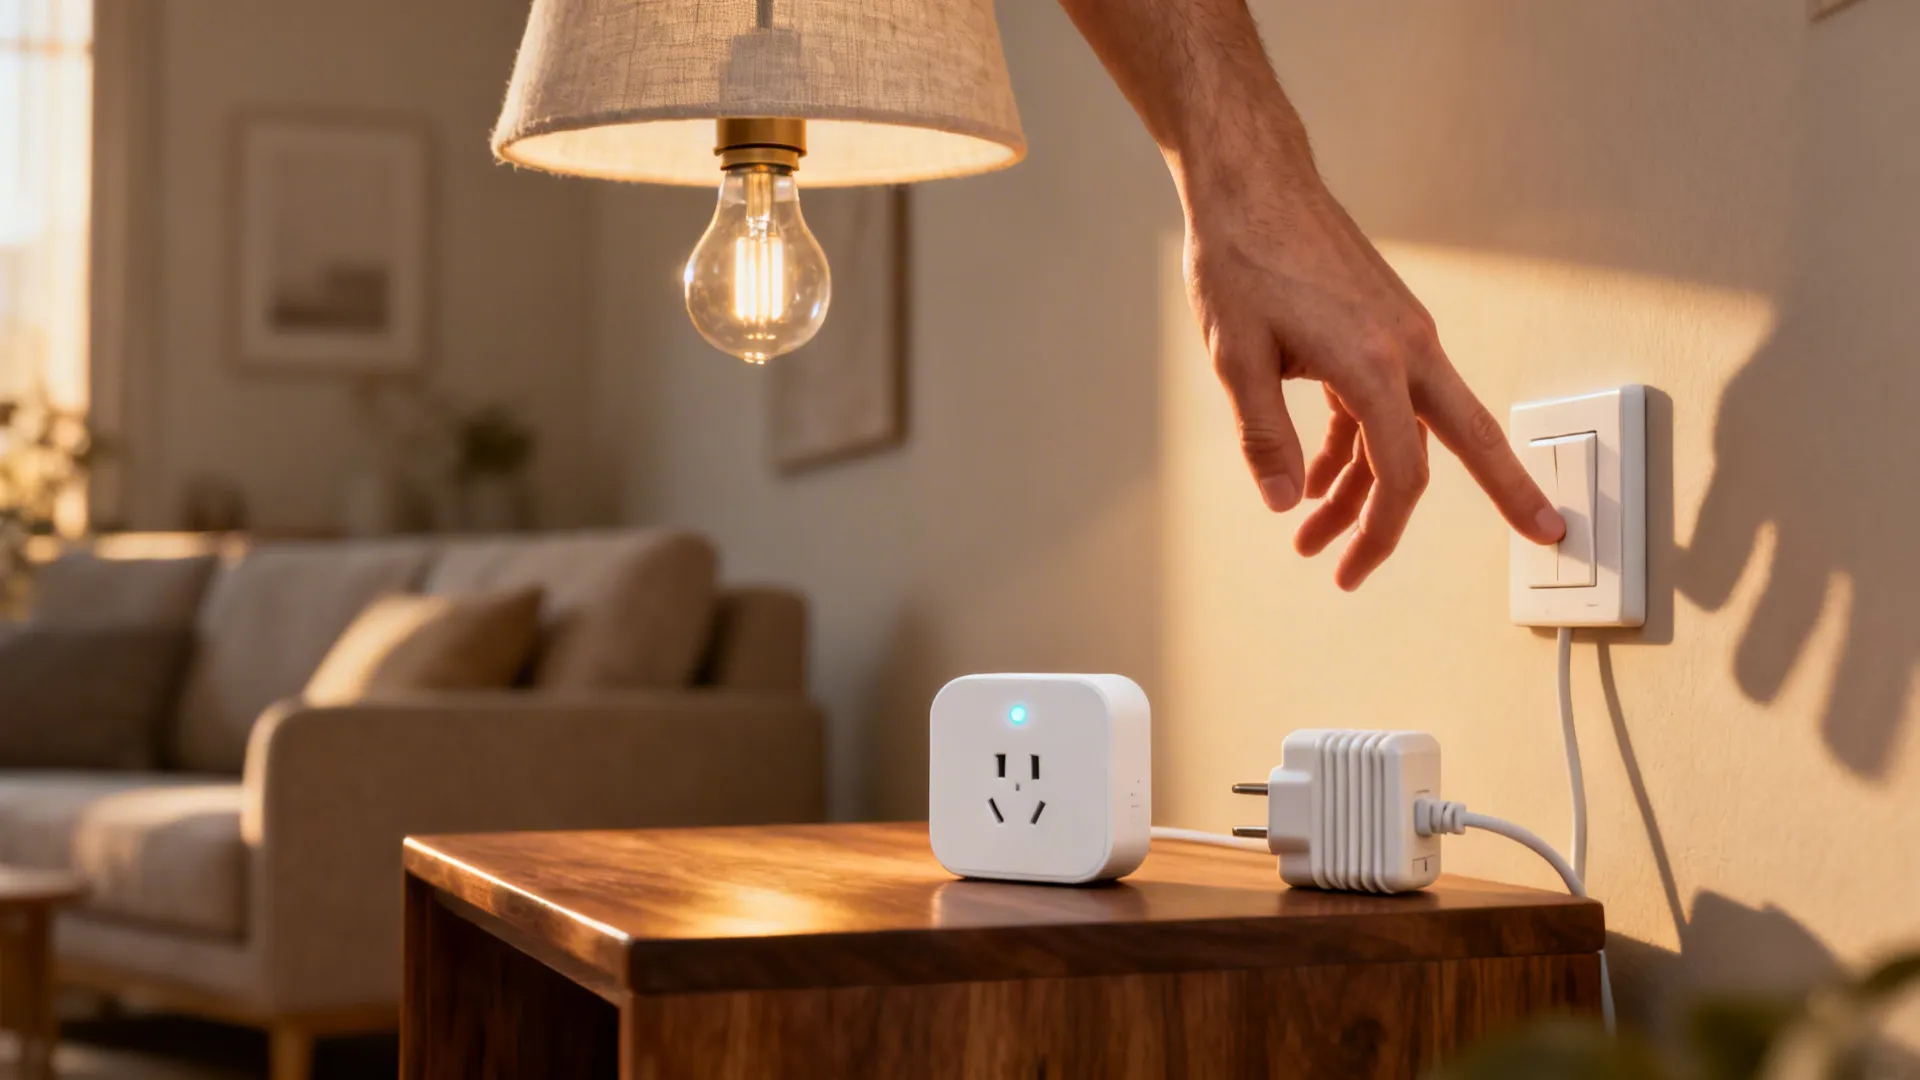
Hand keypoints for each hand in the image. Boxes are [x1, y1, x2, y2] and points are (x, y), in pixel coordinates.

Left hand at [1182, 170, 1565, 589]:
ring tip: (1315, 538)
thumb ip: (1265, 435)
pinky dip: (1357, 447)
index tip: (1354, 568)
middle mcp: (1405, 345)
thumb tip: (1285, 501)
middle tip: (1542, 536)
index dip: (1381, 530)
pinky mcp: (1383, 327)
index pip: (1400, 470)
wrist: (1252, 182)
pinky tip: (1316, 479)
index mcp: (1375, 359)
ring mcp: (1400, 333)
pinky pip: (1385, 403)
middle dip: (1506, 492)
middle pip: (1470, 438)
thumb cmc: (1242, 256)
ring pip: (1410, 429)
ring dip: (1369, 489)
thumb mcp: (1236, 356)